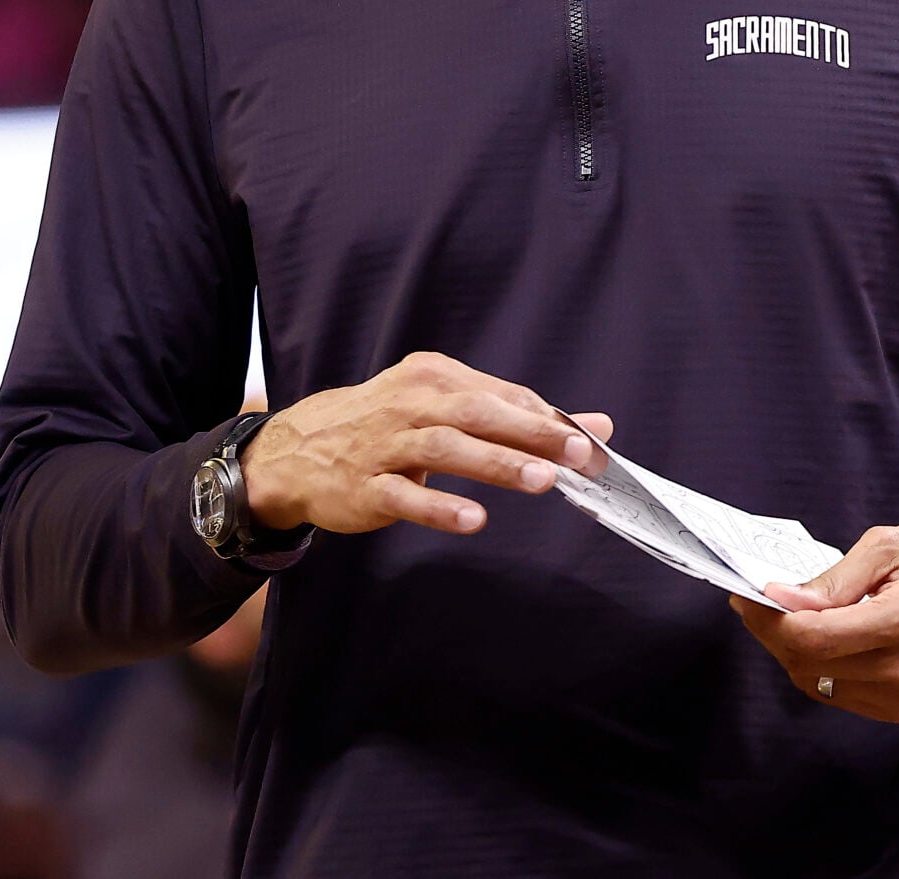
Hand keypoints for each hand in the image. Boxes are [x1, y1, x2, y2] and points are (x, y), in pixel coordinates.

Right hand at [240, 351, 612, 535]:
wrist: (301, 450)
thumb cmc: (388, 426)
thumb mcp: (446, 408)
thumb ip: (517, 417)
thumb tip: (597, 427)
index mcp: (435, 378)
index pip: (501, 395)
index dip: (547, 419)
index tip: (592, 442)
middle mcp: (411, 404)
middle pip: (478, 413)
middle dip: (532, 432)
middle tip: (579, 453)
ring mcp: (386, 445)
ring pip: (446, 449)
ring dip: (496, 464)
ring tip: (542, 480)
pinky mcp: (366, 486)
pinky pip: (404, 496)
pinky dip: (439, 507)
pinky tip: (474, 520)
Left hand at [732, 522, 898, 722]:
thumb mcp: (891, 546)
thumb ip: (834, 579)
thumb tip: (782, 600)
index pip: (814, 638)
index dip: (769, 620)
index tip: (748, 594)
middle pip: (808, 664)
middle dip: (772, 633)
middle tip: (759, 601)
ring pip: (818, 683)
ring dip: (791, 651)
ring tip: (787, 615)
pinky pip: (840, 693)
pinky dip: (818, 666)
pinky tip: (819, 636)